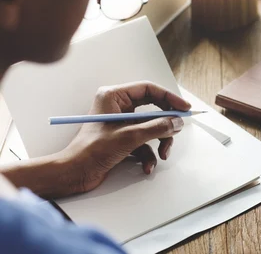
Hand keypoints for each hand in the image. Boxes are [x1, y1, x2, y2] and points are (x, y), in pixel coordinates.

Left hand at [61, 81, 190, 193]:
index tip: (184, 108)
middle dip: (165, 124)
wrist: (74, 174)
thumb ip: (157, 127)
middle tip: (177, 130)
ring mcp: (121, 123)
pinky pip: (144, 141)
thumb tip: (177, 122)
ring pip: (151, 127)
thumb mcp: (129, 137)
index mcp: (114, 96)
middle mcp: (118, 106)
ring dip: (159, 142)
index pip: (149, 89)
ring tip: (162, 155)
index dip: (169, 98)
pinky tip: (147, 166)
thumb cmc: (91, 151)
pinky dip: (149, 154)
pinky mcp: (123, 138)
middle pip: (153, 109)